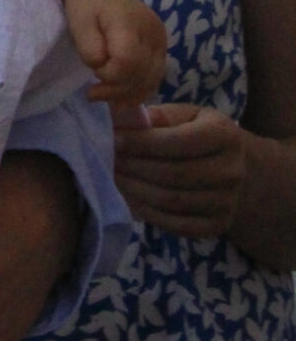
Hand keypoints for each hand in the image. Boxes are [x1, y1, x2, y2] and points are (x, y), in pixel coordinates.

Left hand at [67, 0, 167, 105]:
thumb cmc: (88, 5)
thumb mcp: (79, 24)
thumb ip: (89, 48)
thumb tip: (102, 68)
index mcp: (130, 22)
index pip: (128, 61)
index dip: (111, 75)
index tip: (93, 72)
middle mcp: (153, 33)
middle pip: (143, 74)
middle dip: (117, 89)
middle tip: (93, 93)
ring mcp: (162, 42)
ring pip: (152, 79)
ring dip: (129, 94)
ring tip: (107, 100)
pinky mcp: (162, 49)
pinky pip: (156, 77)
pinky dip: (140, 91)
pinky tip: (124, 99)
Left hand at [112, 103, 247, 239]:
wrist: (230, 167)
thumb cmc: (197, 133)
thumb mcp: (183, 115)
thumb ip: (156, 116)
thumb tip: (118, 117)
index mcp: (225, 134)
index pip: (179, 141)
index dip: (142, 142)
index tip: (113, 139)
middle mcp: (232, 171)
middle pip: (174, 173)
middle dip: (134, 167)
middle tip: (107, 160)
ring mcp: (228, 202)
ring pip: (172, 200)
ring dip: (136, 190)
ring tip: (113, 177)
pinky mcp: (217, 226)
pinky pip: (175, 224)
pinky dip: (147, 212)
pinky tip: (128, 198)